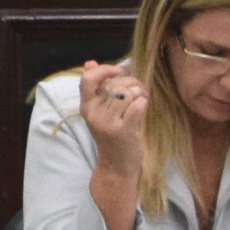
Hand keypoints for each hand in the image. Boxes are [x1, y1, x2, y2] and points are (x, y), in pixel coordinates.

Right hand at [77, 61, 150, 229]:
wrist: (117, 165)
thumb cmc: (112, 134)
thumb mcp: (100, 111)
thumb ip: (96, 87)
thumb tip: (90, 63)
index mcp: (86, 107)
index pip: (88, 80)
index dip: (105, 70)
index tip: (119, 71)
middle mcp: (94, 114)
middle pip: (116, 84)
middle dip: (131, 84)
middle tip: (137, 92)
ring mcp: (108, 123)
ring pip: (129, 92)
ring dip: (140, 93)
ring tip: (140, 101)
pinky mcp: (123, 131)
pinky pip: (138, 104)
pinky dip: (144, 103)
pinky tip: (142, 109)